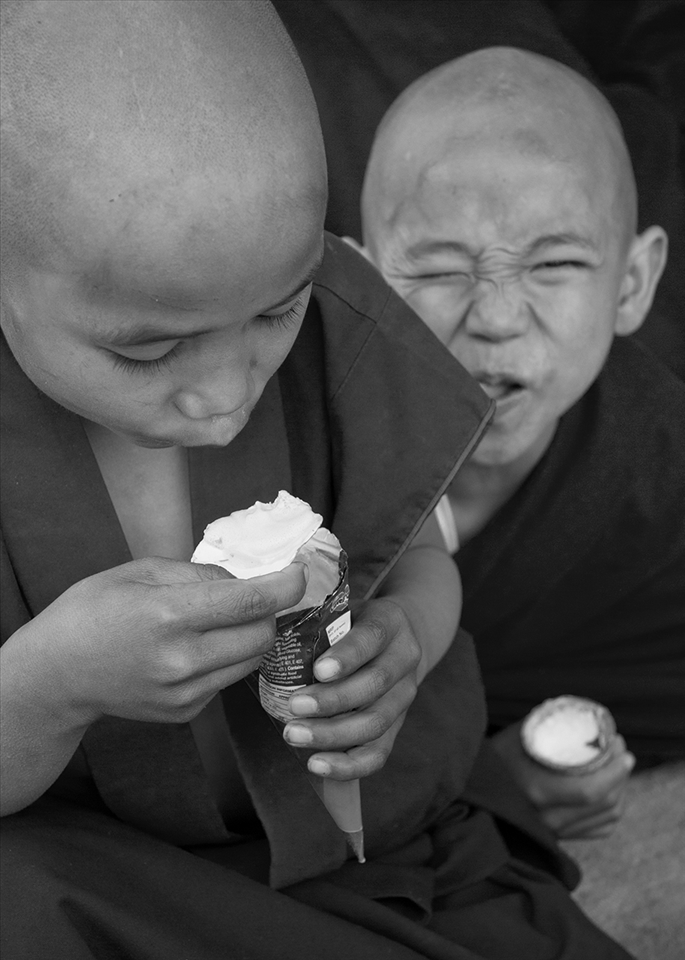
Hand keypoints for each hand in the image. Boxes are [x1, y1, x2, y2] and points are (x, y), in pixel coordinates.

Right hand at [7, 557, 307, 726]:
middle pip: (261, 635)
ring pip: (251, 660)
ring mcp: (185, 692)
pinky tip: (196, 648)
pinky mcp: (185, 712)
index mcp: (170, 615)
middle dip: (268, 611)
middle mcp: (182, 660)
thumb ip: (199, 574)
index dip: (286, 585)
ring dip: (250, 636)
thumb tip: (246, 579)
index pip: (252, 601)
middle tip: (254, 595)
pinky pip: (227, 679)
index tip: (299, 573)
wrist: (57, 674)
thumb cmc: (93, 610)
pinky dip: (226, 659)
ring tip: (223, 620)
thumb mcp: (140, 571)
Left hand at [281, 597, 421, 780]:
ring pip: (375, 722)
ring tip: (294, 735)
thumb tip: (267, 640)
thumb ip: (316, 624)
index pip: (371, 637)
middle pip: (374, 685)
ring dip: (332, 734)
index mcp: (389, 622)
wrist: (395, 639)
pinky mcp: (397, 726)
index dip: (347, 656)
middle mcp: (404, 659)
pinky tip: (317, 764)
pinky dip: (347, 764)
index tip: (318, 671)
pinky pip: (378, 753)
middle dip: (332, 700)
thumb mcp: (342, 611)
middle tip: (294, 706)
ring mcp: (404, 695)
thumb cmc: (353, 624)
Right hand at [491, 721, 635, 838]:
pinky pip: (598, 829)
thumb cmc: (492, 758)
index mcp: (537, 792)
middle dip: (620, 775)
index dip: (614, 771)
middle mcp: (547, 818)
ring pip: (606, 817)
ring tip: (616, 768)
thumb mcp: (517, 738)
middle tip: (620, 750)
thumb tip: (579, 713)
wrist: (472, 794)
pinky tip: (609, 792)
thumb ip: (546, 726)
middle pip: (604, 804)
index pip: (591, 791)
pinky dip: (610, 810)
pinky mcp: (557, 839)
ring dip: (619, 791)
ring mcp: (553, 832)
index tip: (621, 748)